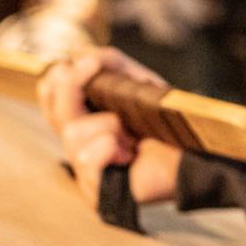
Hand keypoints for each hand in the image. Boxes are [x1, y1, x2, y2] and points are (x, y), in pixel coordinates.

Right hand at [37, 48, 182, 207]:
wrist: (195, 154)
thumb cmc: (167, 124)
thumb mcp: (138, 83)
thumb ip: (111, 63)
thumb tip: (81, 54)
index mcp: (86, 120)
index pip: (50, 98)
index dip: (58, 78)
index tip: (87, 63)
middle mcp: (80, 145)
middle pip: (54, 112)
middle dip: (74, 89)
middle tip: (97, 78)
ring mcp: (86, 170)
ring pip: (73, 134)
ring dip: (108, 124)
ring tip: (132, 134)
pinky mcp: (97, 191)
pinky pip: (87, 159)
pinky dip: (108, 147)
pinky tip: (130, 152)